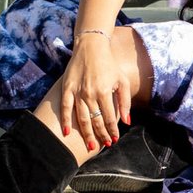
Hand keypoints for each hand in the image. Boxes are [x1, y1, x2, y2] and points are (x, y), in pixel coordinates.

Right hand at [56, 31, 130, 150]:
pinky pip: (65, 108)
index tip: (114, 140)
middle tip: (104, 145)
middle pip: (96, 121)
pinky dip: (66, 121)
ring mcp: (77, 91)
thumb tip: (127, 122)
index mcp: (105, 91)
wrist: (91, 47)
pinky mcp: (67, 88)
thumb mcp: (122, 81)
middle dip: (101, 135)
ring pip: (82, 118)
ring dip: (86, 133)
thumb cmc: (109, 65)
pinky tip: (67, 133)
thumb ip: (125, 102)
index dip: (112, 131)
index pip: (110, 118)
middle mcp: (90, 93)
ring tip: (90, 145)